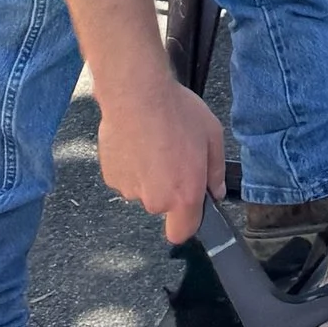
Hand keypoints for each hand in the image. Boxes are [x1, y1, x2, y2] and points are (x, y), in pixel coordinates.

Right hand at [96, 64, 227, 242]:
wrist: (136, 93)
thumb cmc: (177, 112)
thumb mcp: (212, 136)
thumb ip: (216, 171)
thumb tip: (216, 190)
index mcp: (184, 195)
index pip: (181, 233)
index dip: (186, 222)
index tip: (190, 205)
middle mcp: (155, 200)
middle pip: (162, 206)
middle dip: (168, 188)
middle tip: (173, 156)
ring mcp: (129, 190)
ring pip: (142, 190)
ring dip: (148, 175)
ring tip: (153, 144)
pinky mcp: (111, 176)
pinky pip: (125, 177)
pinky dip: (130, 165)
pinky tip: (136, 142)